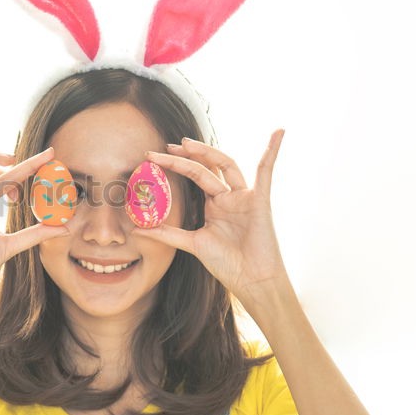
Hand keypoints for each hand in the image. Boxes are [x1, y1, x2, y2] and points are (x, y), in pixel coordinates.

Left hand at [133, 130, 289, 316]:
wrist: (252, 281)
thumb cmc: (227, 264)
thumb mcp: (192, 244)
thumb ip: (167, 234)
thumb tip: (137, 230)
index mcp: (215, 205)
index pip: (194, 176)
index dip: (176, 165)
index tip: (152, 157)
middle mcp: (229, 197)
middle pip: (206, 168)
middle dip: (185, 156)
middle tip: (164, 147)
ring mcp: (244, 197)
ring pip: (226, 166)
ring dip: (207, 152)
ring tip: (186, 143)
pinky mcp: (260, 201)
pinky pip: (267, 172)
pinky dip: (272, 151)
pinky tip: (277, 133)